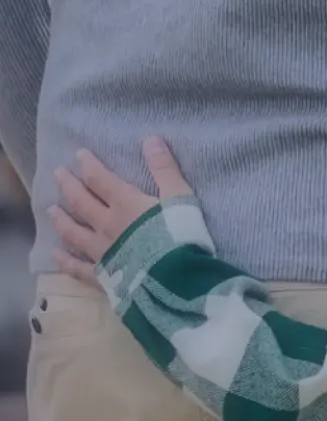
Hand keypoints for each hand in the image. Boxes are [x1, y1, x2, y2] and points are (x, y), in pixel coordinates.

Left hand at [48, 137, 190, 277]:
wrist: (176, 282)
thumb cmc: (182, 236)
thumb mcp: (180, 197)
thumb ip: (165, 169)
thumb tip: (150, 139)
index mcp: (126, 204)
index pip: (101, 180)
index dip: (89, 166)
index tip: (79, 155)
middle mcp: (107, 225)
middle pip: (81, 203)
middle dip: (69, 186)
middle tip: (57, 174)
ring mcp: (101, 253)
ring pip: (73, 233)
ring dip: (61, 220)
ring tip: (50, 210)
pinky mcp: (102, 278)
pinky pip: (77, 268)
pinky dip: (65, 261)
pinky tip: (56, 255)